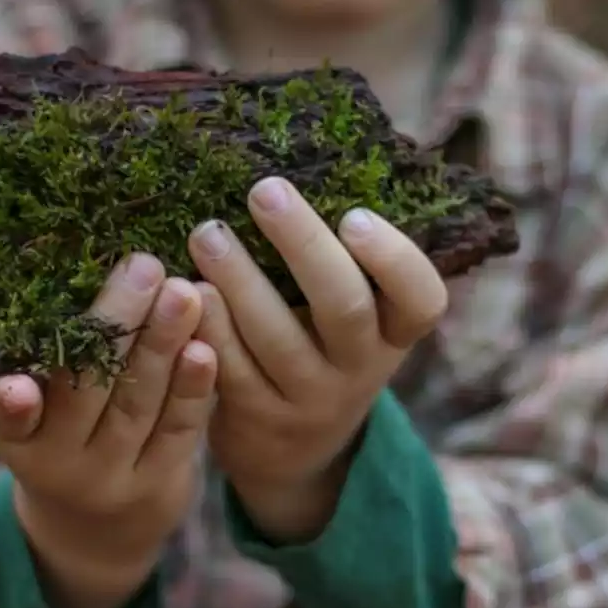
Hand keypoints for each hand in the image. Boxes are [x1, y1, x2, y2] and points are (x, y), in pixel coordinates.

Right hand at [0, 253, 215, 607]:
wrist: (98, 529)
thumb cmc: (61, 440)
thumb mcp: (33, 420)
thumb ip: (41, 366)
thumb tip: (64, 270)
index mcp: (19, 443)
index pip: (12, 421)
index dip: (11, 406)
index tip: (16, 385)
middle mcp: (62, 465)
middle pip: (87, 393)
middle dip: (115, 326)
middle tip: (142, 266)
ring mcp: (115, 477)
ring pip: (138, 406)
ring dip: (162, 345)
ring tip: (181, 291)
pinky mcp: (161, 481)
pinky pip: (179, 430)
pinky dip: (192, 389)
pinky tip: (206, 346)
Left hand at [187, 177, 446, 542]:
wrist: (293, 453)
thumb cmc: (320, 351)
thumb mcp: (354, 320)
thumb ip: (345, 265)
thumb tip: (312, 154)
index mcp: (394, 334)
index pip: (422, 299)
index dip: (394, 258)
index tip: (354, 215)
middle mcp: (361, 369)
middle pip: (344, 307)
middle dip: (303, 244)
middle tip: (264, 190)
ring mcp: (310, 400)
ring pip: (277, 339)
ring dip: (240, 280)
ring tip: (207, 231)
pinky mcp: (257, 420)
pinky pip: (231, 370)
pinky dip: (208, 327)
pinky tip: (185, 289)